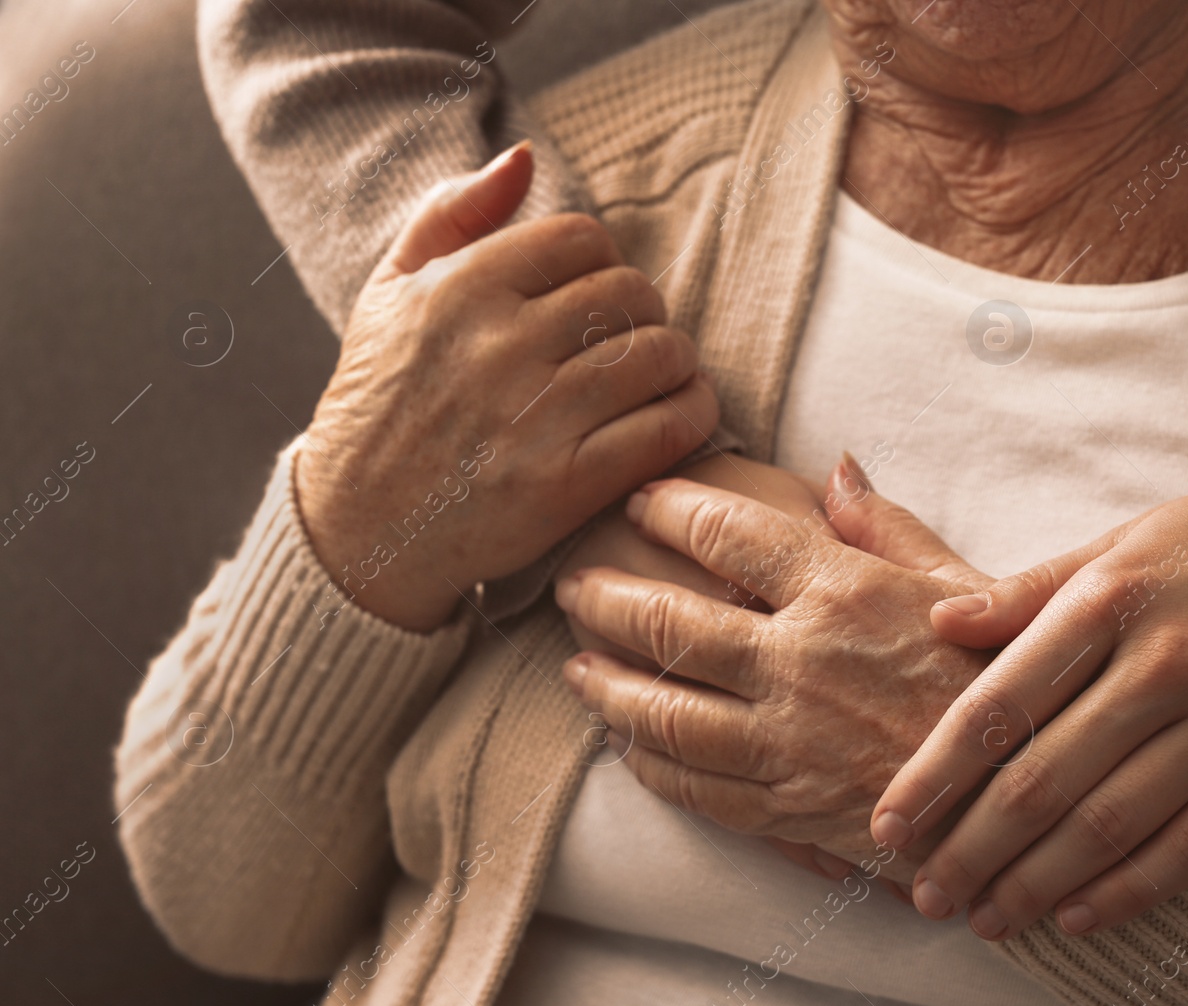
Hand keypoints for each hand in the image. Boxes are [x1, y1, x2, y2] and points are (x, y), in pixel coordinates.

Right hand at [298, 142, 717, 630]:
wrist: (359, 529)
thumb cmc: (382, 401)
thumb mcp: (390, 292)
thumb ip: (453, 213)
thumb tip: (525, 157)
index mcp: (459, 290)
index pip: (582, 239)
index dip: (605, 260)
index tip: (597, 292)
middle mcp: (498, 348)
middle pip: (629, 293)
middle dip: (646, 309)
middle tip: (635, 334)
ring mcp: (535, 419)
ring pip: (656, 355)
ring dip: (677, 361)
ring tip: (663, 373)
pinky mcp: (565, 485)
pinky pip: (665, 428)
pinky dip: (692, 414)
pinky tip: (680, 413)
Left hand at [554, 458, 991, 879]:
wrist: (1033, 800)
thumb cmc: (1005, 684)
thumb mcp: (962, 587)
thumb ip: (889, 527)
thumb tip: (837, 467)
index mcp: (844, 593)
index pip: (727, 534)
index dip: (669, 510)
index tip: (639, 502)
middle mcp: (801, 663)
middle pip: (667, 624)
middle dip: (603, 599)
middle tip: (570, 584)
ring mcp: (786, 742)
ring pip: (661, 713)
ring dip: (604, 688)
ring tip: (575, 669)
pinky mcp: (787, 809)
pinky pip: (694, 786)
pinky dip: (650, 765)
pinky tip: (629, 749)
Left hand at [872, 456, 1187, 939]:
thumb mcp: (1122, 540)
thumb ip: (1027, 591)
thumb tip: (936, 621)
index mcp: (1112, 598)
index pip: (998, 704)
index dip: (935, 775)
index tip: (887, 825)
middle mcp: (1168, 661)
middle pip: (1044, 779)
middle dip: (972, 848)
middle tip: (924, 894)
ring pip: (1114, 824)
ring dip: (1038, 883)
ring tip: (986, 918)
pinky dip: (1134, 890)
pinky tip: (1078, 917)